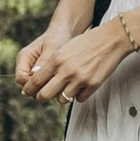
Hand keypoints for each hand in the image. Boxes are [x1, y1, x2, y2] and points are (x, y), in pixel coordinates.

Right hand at [14, 11, 86, 95]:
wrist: (65, 33)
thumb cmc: (58, 37)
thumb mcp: (52, 47)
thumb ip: (44, 60)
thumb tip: (35, 74)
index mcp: (23, 58)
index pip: (20, 79)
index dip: (32, 84)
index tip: (49, 82)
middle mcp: (26, 66)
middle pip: (27, 87)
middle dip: (40, 88)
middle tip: (58, 85)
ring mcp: (33, 72)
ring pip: (36, 89)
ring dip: (47, 88)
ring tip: (62, 82)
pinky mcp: (42, 76)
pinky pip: (44, 87)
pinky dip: (52, 87)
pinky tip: (63, 82)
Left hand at [20, 12, 139, 104]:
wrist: (111, 40)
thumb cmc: (87, 42)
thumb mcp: (65, 48)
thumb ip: (52, 63)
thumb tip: (38, 78)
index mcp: (57, 59)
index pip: (36, 80)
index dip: (29, 88)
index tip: (28, 92)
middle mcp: (66, 70)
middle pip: (45, 94)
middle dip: (41, 97)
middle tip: (43, 96)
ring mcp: (80, 79)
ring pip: (62, 99)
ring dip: (62, 96)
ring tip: (66, 87)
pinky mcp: (92, 85)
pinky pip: (79, 99)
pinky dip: (78, 95)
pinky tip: (80, 86)